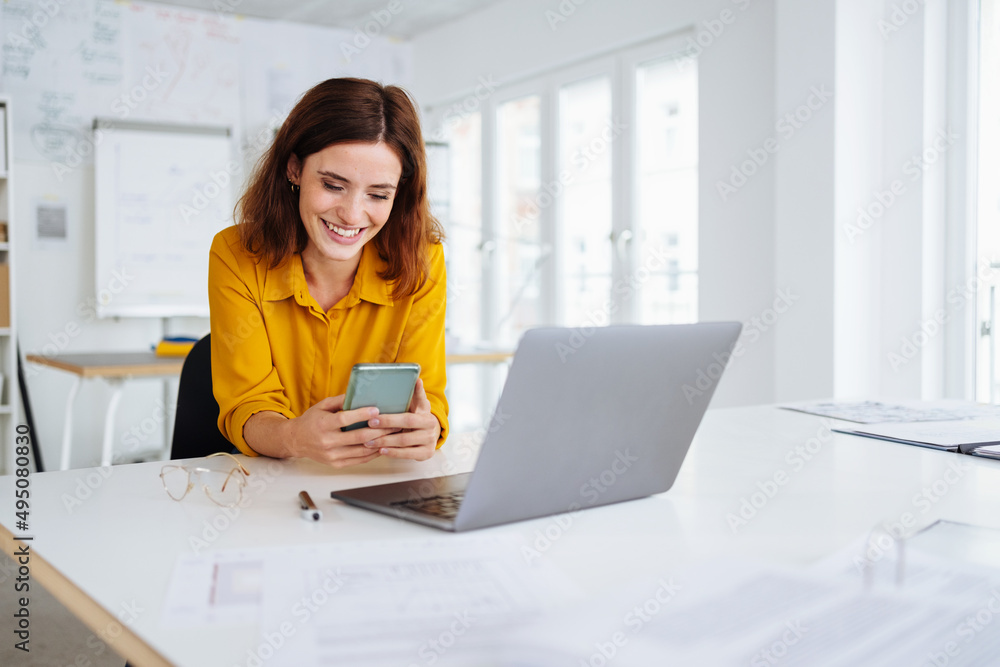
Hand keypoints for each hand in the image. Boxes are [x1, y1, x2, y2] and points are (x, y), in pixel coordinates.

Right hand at [283, 395, 399, 467]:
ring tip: (393, 435)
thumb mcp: (322, 406)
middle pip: (357, 437)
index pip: (344, 420)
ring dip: (380, 443)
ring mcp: (332, 455)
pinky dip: (372, 453)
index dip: (361, 415)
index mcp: (323, 425)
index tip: (376, 410)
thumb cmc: (311, 421)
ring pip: (361, 450)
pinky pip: (358, 460)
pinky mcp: (336, 464)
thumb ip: (340, 400)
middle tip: (394, 423)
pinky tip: (382, 446)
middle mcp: (327, 442)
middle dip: (379, 430)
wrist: (295, 441)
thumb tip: (359, 394)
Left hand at [363, 378, 440, 460]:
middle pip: (404, 434)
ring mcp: (429, 444)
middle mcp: (430, 431)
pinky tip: (380, 450)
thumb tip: (417, 378)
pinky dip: (393, 453)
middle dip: (384, 432)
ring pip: (403, 445)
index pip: (407, 419)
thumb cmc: (419, 415)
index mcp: (427, 417)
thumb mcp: (419, 404)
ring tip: (368, 442)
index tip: (372, 418)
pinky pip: (407, 455)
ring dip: (385, 443)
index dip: (389, 420)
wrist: (431, 432)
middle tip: (367, 431)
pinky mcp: (426, 454)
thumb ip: (417, 393)